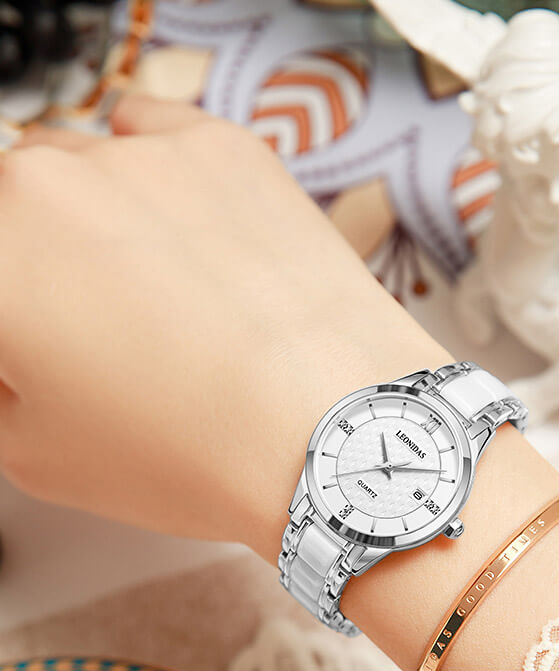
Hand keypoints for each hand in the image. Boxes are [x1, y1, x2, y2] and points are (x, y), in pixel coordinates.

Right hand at [0, 96, 449, 559]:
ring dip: (87, 217)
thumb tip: (14, 353)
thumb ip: (0, 385)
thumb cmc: (191, 453)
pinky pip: (148, 129)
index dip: (20, 325)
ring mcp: (133, 154)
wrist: (328, 432)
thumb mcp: (35, 455)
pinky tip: (173, 223)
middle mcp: (38, 186)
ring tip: (151, 291)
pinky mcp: (215, 144)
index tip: (42, 349)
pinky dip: (146, 168)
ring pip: (73, 166)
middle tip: (87, 330)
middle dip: (35, 266)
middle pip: (12, 210)